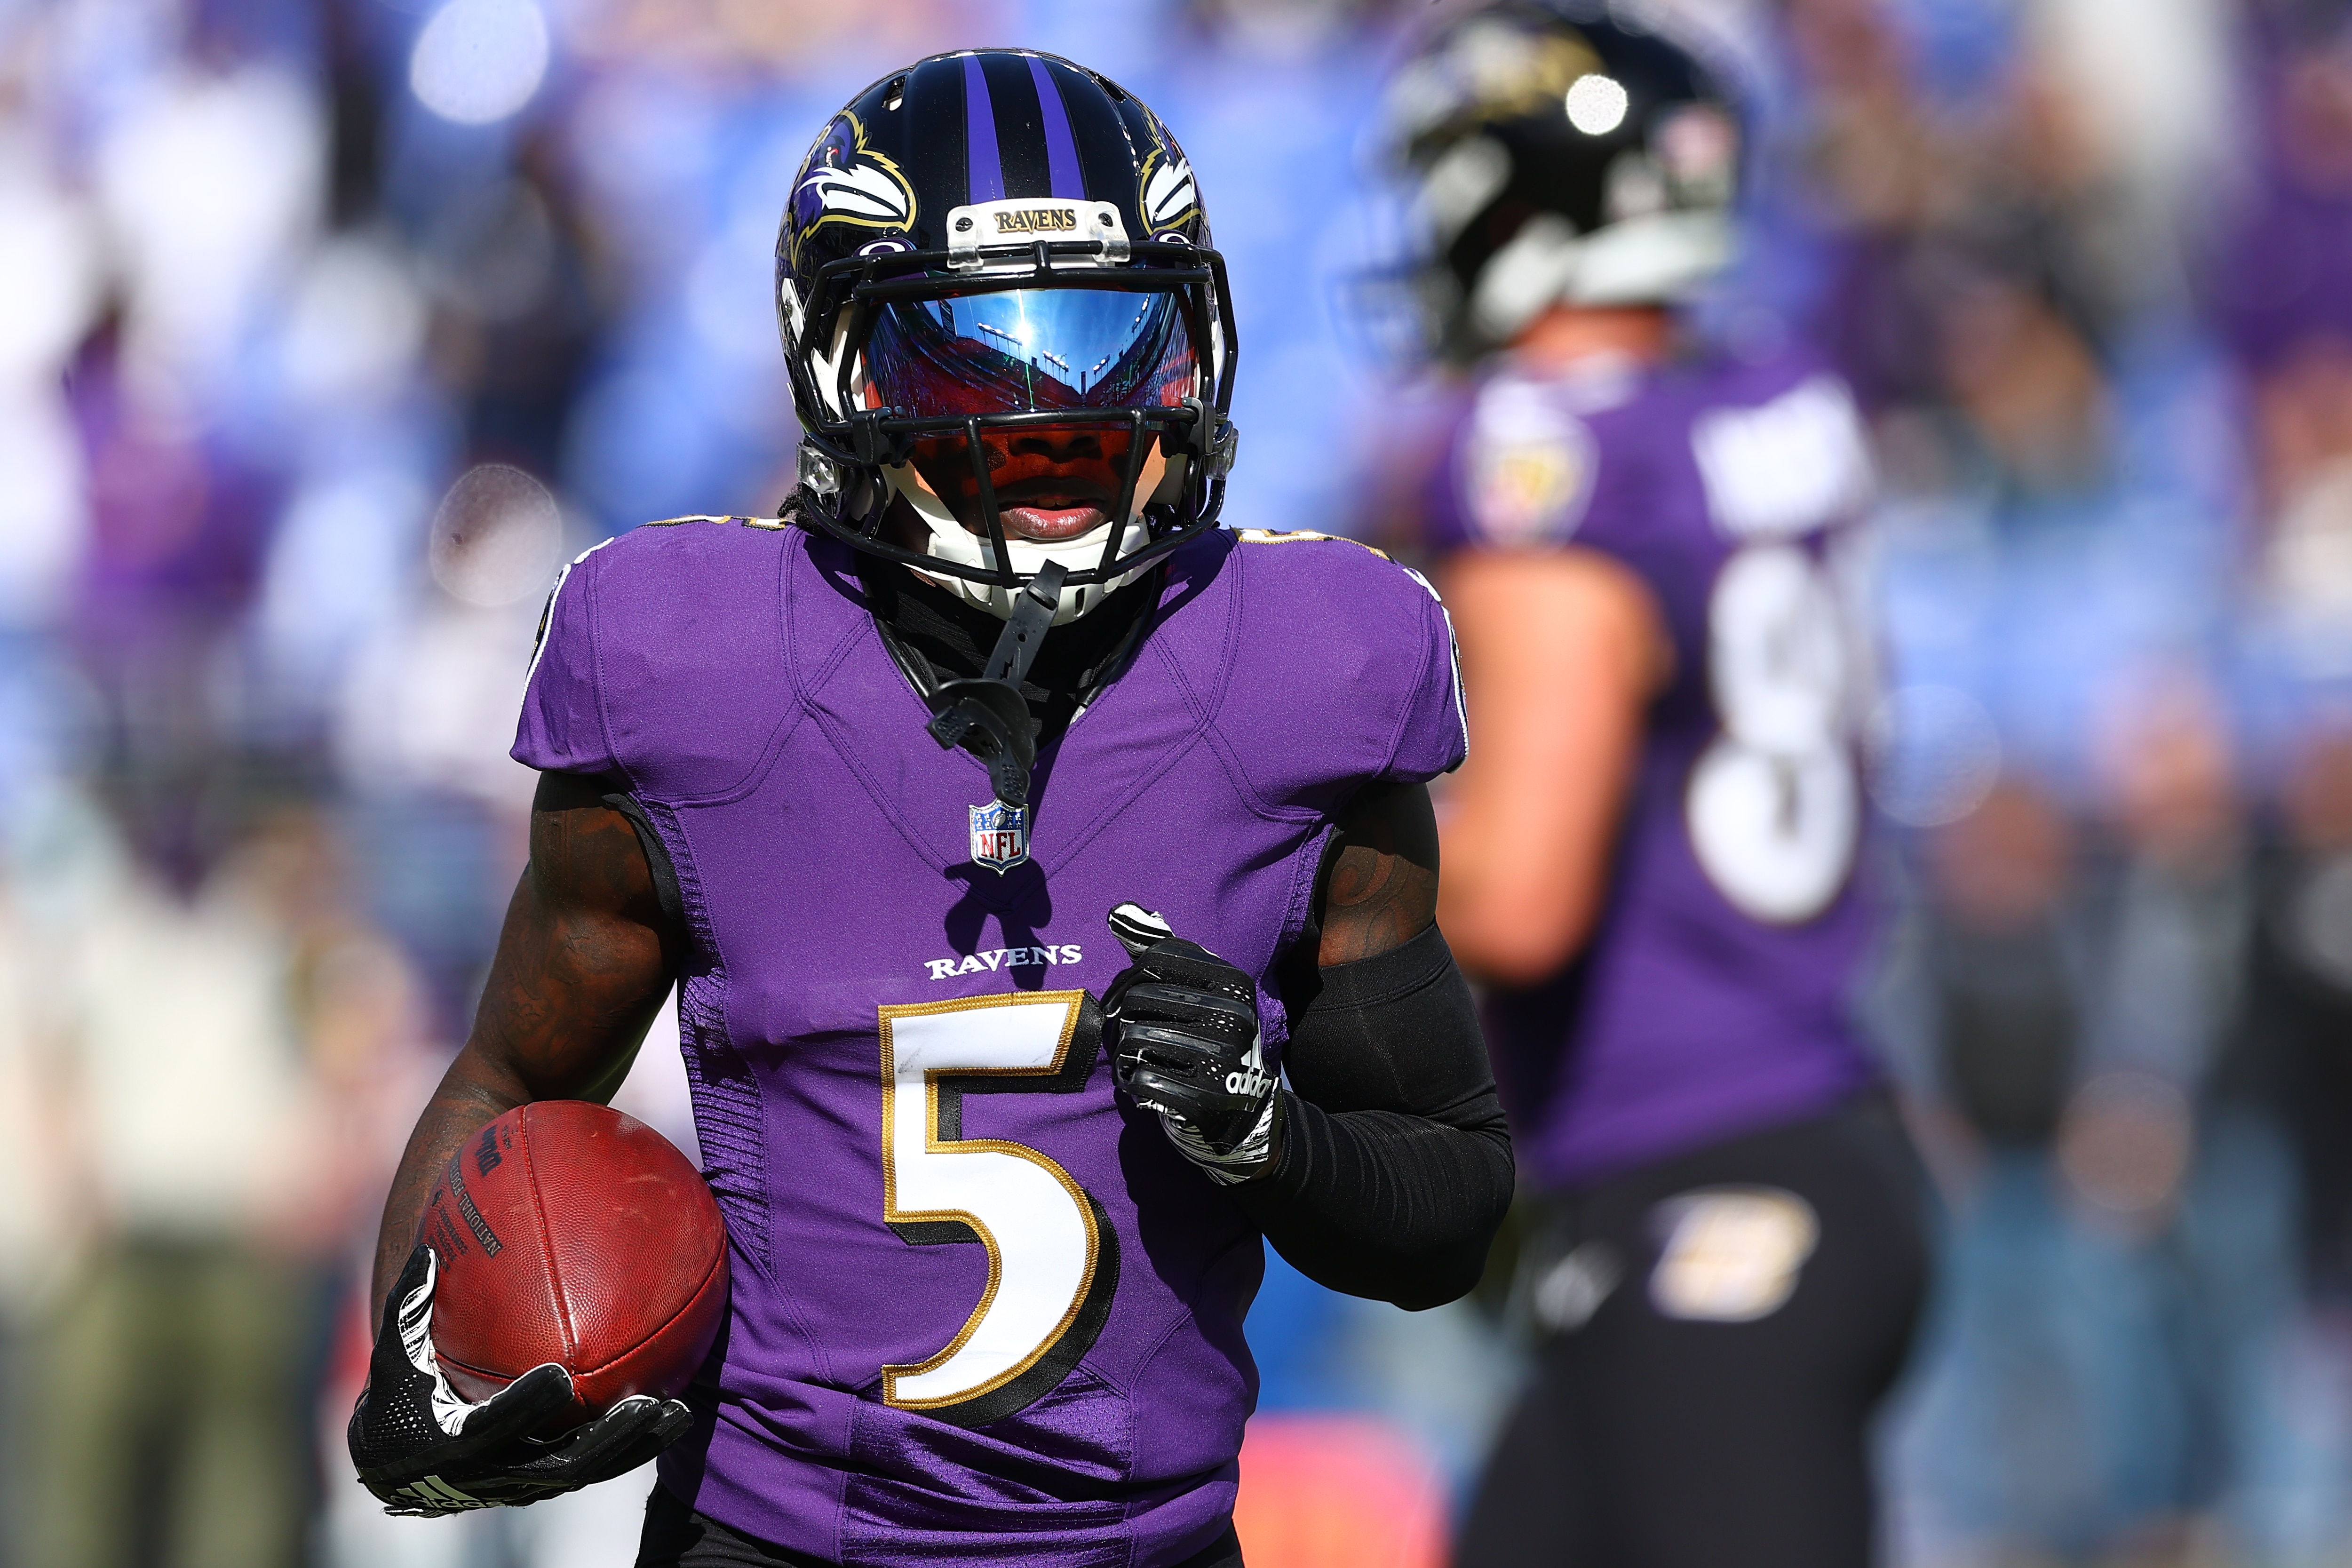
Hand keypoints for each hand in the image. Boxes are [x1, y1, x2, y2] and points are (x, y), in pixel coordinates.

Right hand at [348, 1245, 691, 1514]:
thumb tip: (426, 1251)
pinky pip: (593, 1468)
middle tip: (645, 1404)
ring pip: (586, 1472)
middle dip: (605, 1438)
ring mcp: (522, 1485)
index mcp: (451, 1444)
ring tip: (678, 1412)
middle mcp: (491, 1474)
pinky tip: (671, 1413)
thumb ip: (408, 1308)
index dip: (524, 1408)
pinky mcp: (543, 1485)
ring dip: (634, 1446)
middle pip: (558, 1465)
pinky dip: (632, 1447)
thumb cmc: (398, 1398)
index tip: (559, 1377)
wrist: (398, 1466)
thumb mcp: (394, 1357)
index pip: (493, 1428)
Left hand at [1103, 903, 1279, 1183]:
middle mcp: (1233, 1018)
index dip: (1132, 977)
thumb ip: (1161, 950)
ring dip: (1127, 1053)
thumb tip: (1118, 912)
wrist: (1243, 1111)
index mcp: (1235, 983)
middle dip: (1127, 1018)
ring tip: (1142, 1058)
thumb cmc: (1210, 1037)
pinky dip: (1134, 1081)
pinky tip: (1147, 1082)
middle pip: (1138, 998)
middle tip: (1137, 1034)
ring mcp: (1221, 1060)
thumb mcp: (1202, 990)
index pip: (1155, 958)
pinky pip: (1141, 1078)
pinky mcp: (1204, 1100)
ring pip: (1134, 1038)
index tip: (1137, 995)